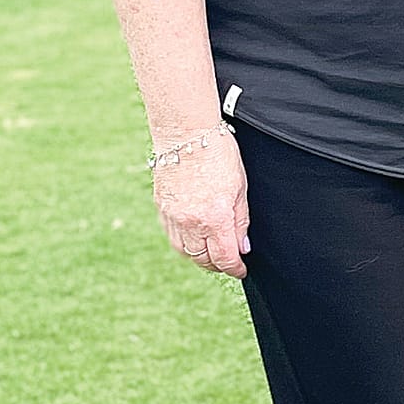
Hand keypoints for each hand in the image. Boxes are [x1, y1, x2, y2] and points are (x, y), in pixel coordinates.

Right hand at [153, 134, 250, 277]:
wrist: (186, 133)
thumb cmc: (218, 154)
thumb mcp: (240, 188)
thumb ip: (241, 221)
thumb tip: (242, 247)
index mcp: (216, 217)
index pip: (225, 258)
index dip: (235, 268)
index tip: (241, 269)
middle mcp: (192, 222)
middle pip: (203, 259)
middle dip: (218, 264)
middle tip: (228, 261)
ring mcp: (173, 217)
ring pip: (186, 252)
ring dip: (200, 256)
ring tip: (212, 251)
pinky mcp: (162, 209)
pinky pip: (173, 237)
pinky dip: (185, 243)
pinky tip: (195, 236)